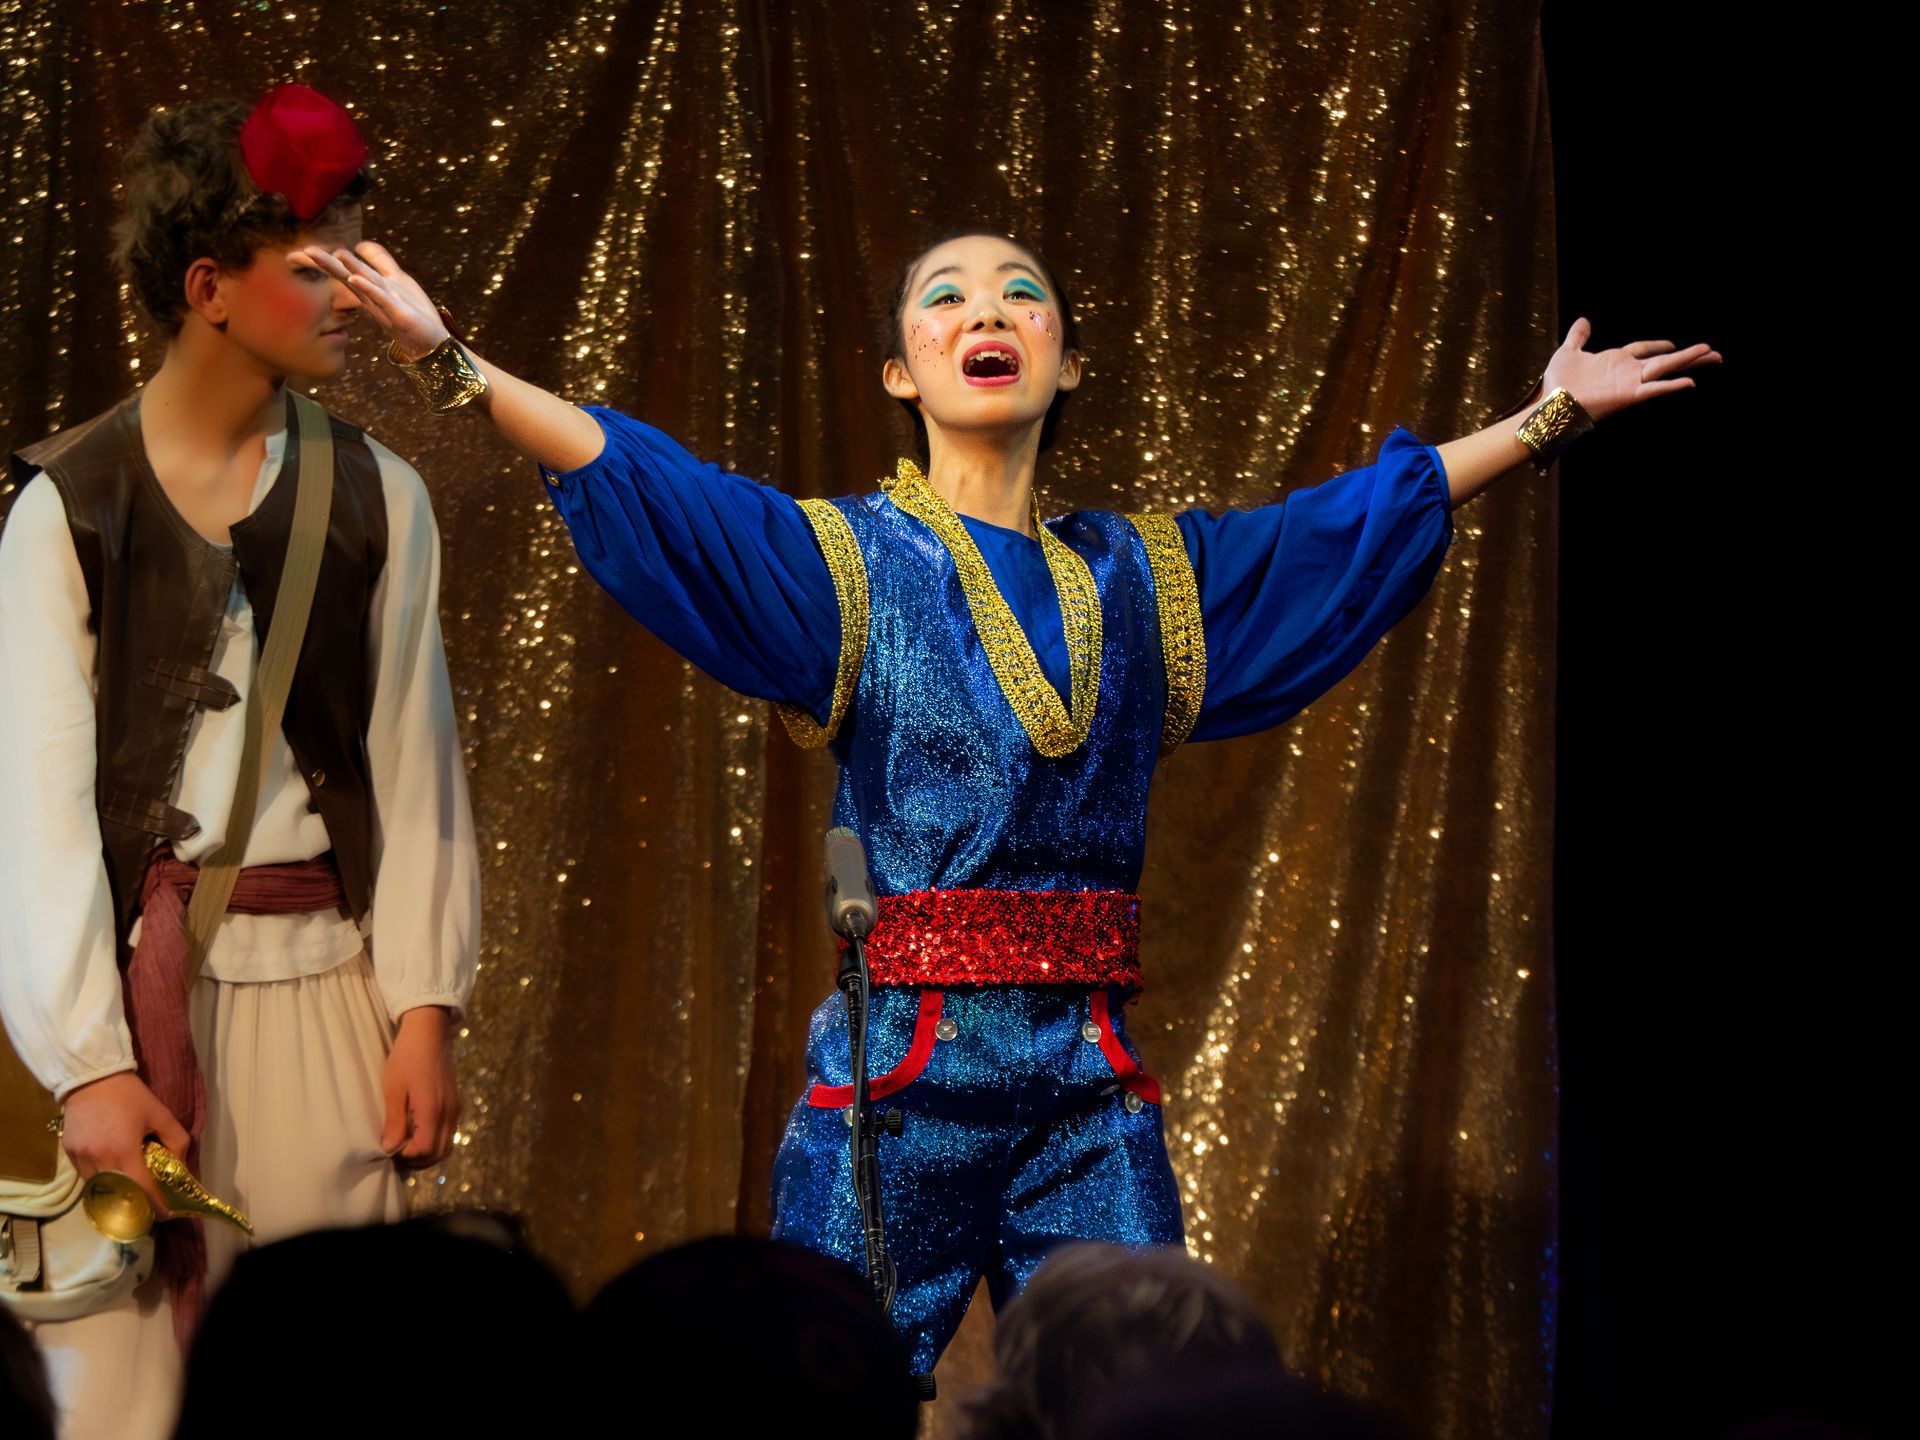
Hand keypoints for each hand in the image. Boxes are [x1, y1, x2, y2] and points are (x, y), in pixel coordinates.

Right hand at [60, 1071, 189, 1216]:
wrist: (92, 1077)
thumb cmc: (130, 1095)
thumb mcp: (161, 1114)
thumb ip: (176, 1140)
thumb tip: (181, 1165)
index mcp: (124, 1151)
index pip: (141, 1190)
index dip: (155, 1206)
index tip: (166, 1214)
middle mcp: (100, 1159)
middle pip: (119, 1195)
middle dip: (136, 1204)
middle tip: (150, 1207)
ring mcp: (81, 1158)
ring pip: (100, 1188)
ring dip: (116, 1194)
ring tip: (132, 1194)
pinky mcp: (69, 1153)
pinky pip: (86, 1176)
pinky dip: (101, 1181)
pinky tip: (113, 1177)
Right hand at [288, 241, 450, 360]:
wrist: (432, 343)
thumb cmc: (412, 311)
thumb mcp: (395, 279)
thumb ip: (380, 261)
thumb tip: (361, 244)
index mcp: (368, 287)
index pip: (341, 270)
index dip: (322, 261)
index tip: (297, 254)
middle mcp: (371, 296)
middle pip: (344, 276)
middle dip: (325, 264)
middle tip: (301, 253)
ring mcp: (383, 305)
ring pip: (362, 283)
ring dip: (347, 269)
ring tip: (332, 255)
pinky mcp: (398, 313)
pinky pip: (381, 299)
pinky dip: (368, 288)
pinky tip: (355, 279)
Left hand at [380, 1006, 458, 1167]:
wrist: (429, 1033)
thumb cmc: (406, 1058)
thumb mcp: (393, 1089)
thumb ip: (394, 1121)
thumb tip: (390, 1148)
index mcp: (433, 1110)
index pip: (424, 1150)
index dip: (406, 1156)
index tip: (389, 1148)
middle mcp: (448, 1113)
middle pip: (439, 1154)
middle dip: (417, 1161)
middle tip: (396, 1154)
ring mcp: (454, 1109)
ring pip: (446, 1146)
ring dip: (427, 1154)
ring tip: (406, 1147)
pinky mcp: (455, 1104)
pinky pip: (448, 1134)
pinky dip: (434, 1142)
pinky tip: (417, 1133)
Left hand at [1541, 317, 1722, 422]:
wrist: (1550, 402)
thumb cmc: (1558, 382)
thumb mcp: (1568, 351)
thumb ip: (1578, 336)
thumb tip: (1583, 320)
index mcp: (1616, 360)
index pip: (1643, 349)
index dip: (1657, 345)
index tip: (1671, 344)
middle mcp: (1627, 371)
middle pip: (1664, 360)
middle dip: (1688, 356)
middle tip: (1712, 352)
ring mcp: (1630, 383)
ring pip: (1665, 369)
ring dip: (1688, 362)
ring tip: (1712, 356)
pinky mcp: (1628, 395)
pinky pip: (1653, 389)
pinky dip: (1670, 386)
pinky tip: (1690, 382)